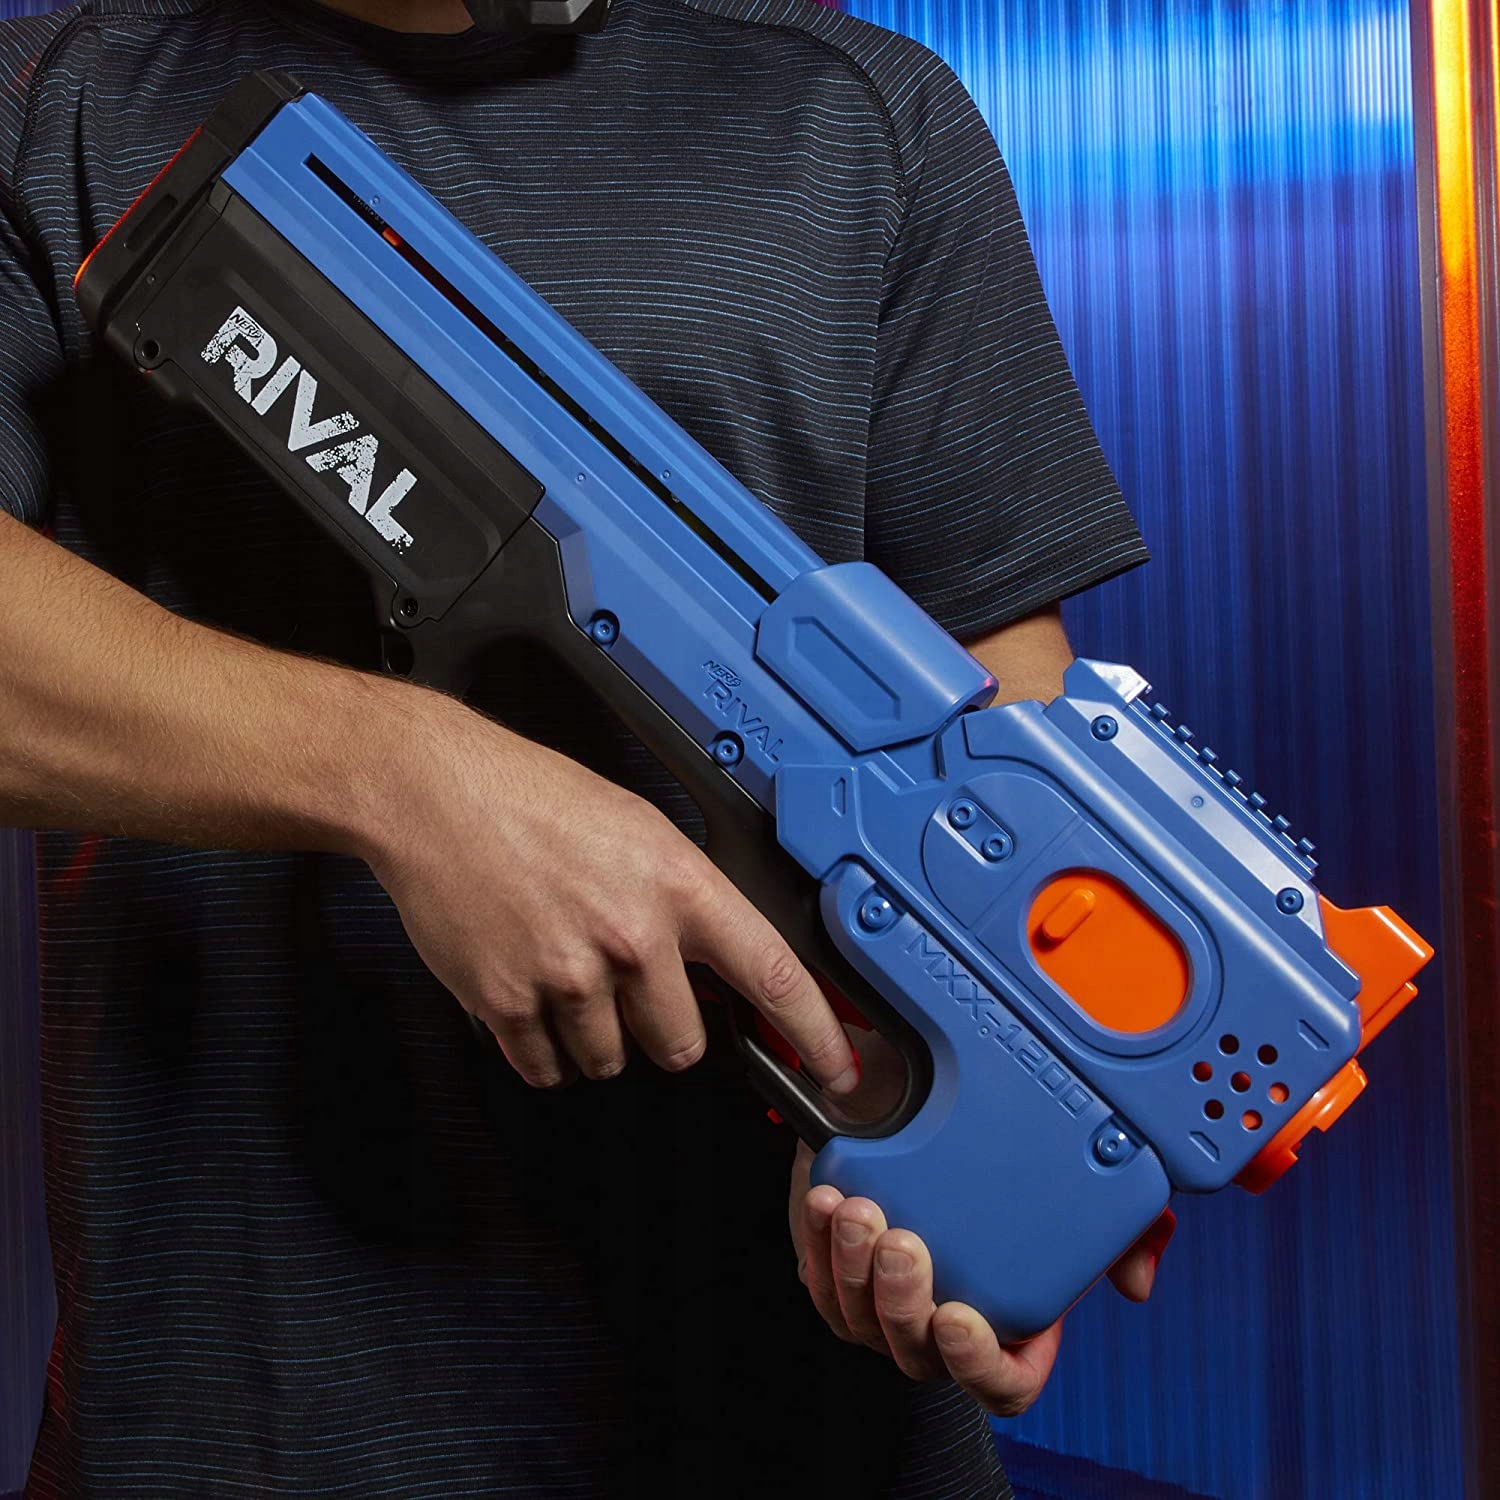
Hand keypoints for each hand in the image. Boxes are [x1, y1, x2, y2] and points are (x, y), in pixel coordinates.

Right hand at [360, 693, 857, 1092]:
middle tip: (626, 986)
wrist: (436, 793)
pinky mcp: (508, 1003)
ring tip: (563, 968)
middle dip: (662, 1030)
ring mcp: (569, 975)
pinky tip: (529, 989)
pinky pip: (546, 1068)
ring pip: (609, 1060)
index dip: (815, 1032)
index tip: (839, 1071)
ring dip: (593, 1035)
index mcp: (677, 884)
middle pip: (682, 1045)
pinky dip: (541, 1047)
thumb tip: (719, 963)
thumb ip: (683, 899)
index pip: (771, 972)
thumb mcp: (639, 829)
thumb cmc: (532, 799)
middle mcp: (632, 936)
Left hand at [787, 1036, 1174, 1415]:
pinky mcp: (833, 1274)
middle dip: (904, 1301)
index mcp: (1007, 1326)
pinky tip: (826, 1202)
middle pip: (917, 1354)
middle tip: (903, 1241)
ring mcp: (882, 1308)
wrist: (912, 1102)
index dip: (978, 1367)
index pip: (1001, 1385)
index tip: (960, 1318)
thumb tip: (1137, 1280)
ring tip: (857, 1212)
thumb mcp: (1068, 1186)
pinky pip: (819, 1282)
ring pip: (861, 1320)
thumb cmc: (993, 1160)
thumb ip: (1121, 1229)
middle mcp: (940, 1330)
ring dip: (853, 1269)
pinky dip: (816, 1244)